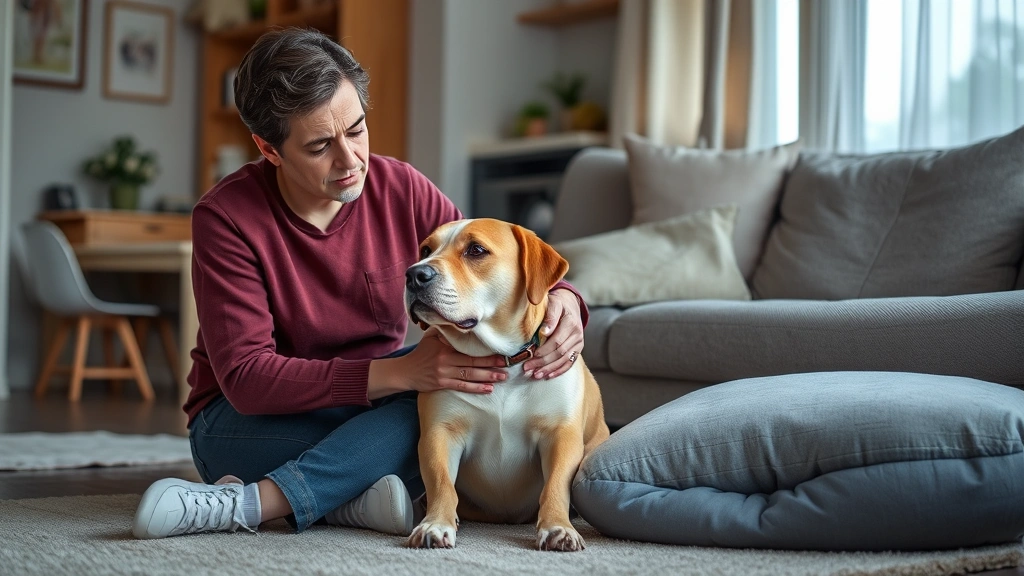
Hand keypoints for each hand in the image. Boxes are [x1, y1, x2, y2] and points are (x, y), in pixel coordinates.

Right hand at [368, 328, 506, 398]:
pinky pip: (463, 387)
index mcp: (445, 346)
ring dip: (488, 376)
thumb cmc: (421, 353)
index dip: (485, 349)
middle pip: (473, 361)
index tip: (501, 349)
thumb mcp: (431, 336)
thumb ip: (446, 329)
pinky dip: (476, 388)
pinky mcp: (443, 384)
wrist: (405, 372)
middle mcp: (446, 359)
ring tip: (503, 377)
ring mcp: (445, 373)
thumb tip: (462, 319)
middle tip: (508, 364)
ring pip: (470, 375)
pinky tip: (489, 389)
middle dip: (492, 363)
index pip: (469, 347)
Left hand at [522, 288, 583, 379]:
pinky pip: (570, 363)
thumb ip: (550, 316)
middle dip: (542, 362)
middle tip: (527, 368)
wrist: (570, 305)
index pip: (556, 341)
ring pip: (564, 360)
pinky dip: (559, 370)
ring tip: (535, 375)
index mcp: (570, 322)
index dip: (543, 351)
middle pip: (559, 352)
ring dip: (549, 369)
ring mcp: (579, 343)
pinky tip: (548, 376)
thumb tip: (544, 332)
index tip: (530, 356)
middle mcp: (577, 334)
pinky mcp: (578, 349)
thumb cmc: (558, 304)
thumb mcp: (553, 304)